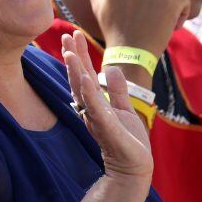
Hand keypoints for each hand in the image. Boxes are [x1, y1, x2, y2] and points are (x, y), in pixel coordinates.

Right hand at [62, 31, 152, 181]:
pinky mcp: (107, 128)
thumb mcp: (125, 109)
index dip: (79, 55)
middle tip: (67, 34)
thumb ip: (117, 90)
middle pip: (79, 78)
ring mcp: (97, 117)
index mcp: (96, 103)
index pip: (85, 74)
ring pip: (83, 91)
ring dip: (76, 71)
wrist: (134, 168)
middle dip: (74, 56)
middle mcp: (92, 108)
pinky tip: (85, 78)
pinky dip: (89, 93)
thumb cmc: (129, 142)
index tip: (73, 35)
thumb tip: (111, 68)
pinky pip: (96, 108)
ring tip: (69, 51)